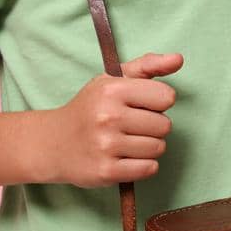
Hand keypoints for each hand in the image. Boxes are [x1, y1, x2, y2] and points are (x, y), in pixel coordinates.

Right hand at [39, 52, 182, 187]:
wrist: (52, 143)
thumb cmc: (90, 108)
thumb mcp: (113, 79)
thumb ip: (148, 65)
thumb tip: (178, 59)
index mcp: (112, 90)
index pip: (166, 97)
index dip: (157, 102)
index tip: (140, 105)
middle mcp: (108, 116)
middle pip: (165, 125)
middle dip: (153, 126)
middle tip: (130, 126)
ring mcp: (106, 146)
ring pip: (158, 148)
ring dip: (148, 147)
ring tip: (126, 142)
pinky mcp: (106, 172)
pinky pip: (149, 169)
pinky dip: (143, 165)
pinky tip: (126, 158)